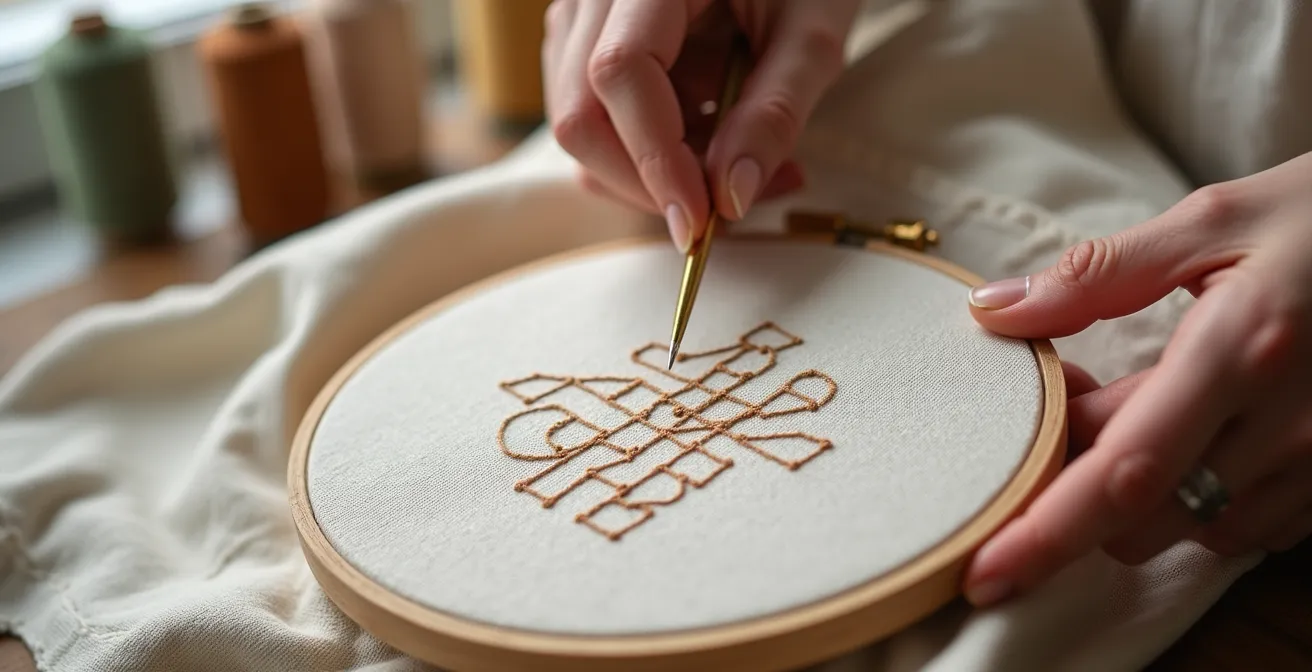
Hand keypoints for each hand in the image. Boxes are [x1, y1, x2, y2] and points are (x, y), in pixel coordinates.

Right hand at [541, 0, 860, 251]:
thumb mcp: (813, 33)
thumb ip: (774, 113)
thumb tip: (728, 199)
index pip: (619, 73)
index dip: (655, 158)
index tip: (701, 220)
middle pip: (579, 115)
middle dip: (645, 183)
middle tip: (724, 210)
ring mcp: (580, 19)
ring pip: (580, 127)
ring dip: (651, 174)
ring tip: (738, 168)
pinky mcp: (587, 45)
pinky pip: (598, 120)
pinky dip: (649, 154)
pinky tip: (712, 143)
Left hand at [962, 151, 1311, 605]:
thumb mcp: (1212, 220)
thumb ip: (1097, 274)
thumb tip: (993, 310)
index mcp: (1242, 353)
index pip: (1123, 474)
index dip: (1047, 531)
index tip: (984, 566)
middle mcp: (1286, 428)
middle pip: (1142, 519)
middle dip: (1077, 485)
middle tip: (1072, 402)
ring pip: (1190, 529)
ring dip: (1138, 491)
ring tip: (1138, 405)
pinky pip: (1244, 523)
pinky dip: (1194, 495)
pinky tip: (1195, 432)